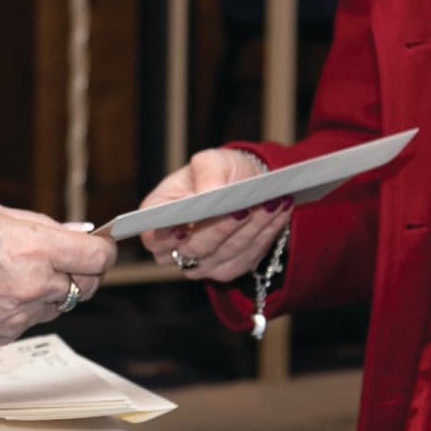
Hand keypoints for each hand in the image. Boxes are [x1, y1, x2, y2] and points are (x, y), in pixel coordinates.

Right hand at [0, 205, 117, 346]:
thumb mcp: (2, 216)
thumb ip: (46, 228)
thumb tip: (78, 235)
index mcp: (37, 248)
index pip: (97, 258)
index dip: (103, 252)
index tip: (100, 249)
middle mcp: (35, 284)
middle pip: (87, 286)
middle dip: (83, 273)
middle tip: (67, 261)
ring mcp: (22, 314)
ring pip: (60, 306)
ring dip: (52, 292)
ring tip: (21, 275)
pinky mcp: (6, 335)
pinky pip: (32, 322)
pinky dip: (26, 309)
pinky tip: (2, 293)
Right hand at [135, 148, 286, 282]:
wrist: (245, 185)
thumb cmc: (219, 172)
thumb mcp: (211, 161)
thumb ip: (207, 174)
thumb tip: (210, 194)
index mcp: (159, 218)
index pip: (153, 237)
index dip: (165, 236)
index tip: (184, 226)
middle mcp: (176, 248)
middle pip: (195, 250)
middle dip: (222, 227)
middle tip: (243, 207)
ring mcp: (202, 264)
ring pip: (227, 253)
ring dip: (252, 227)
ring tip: (272, 201)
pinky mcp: (229, 268)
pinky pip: (248, 256)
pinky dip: (266, 232)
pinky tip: (278, 212)